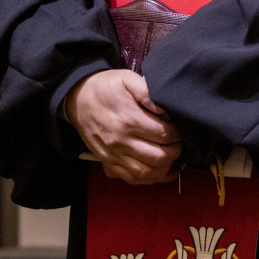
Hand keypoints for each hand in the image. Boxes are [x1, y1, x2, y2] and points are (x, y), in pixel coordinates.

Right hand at [68, 70, 181, 184]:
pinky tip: (158, 171)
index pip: (164, 135)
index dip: (177, 134)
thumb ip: (148, 91)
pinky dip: (148, 179)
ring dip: (164, 169)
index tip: (180, 129)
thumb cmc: (105, 87)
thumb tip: (165, 107)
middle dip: (175, 152)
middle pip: (158, 157)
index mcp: (129, 120)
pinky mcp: (107, 163)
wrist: (77, 98)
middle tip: (178, 144)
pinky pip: (131, 179)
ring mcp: (113, 155)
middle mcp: (121, 142)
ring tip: (172, 159)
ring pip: (146, 173)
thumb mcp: (127, 79)